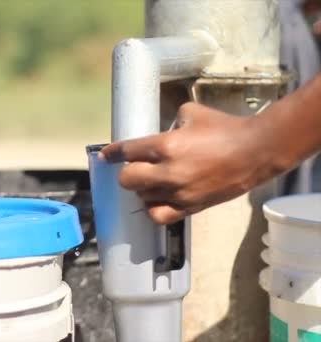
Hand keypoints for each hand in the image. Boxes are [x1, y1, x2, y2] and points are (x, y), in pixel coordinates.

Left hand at [100, 103, 275, 223]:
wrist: (257, 151)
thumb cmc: (225, 128)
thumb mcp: (191, 113)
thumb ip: (169, 124)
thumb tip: (159, 132)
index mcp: (166, 145)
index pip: (127, 151)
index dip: (112, 153)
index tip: (106, 155)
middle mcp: (168, 172)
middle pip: (127, 180)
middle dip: (127, 173)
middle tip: (136, 167)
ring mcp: (179, 192)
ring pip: (142, 197)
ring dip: (142, 189)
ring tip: (152, 181)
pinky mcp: (190, 207)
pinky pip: (159, 215)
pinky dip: (154, 207)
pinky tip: (158, 199)